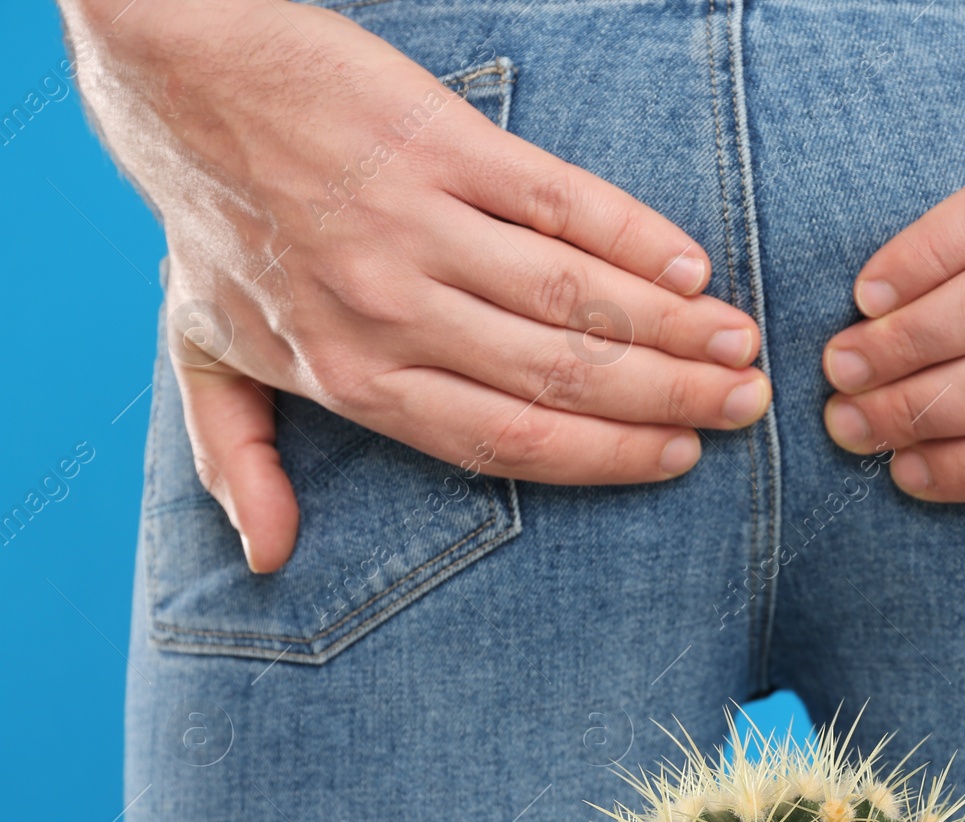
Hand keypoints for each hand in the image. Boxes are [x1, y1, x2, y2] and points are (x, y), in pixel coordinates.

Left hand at [63, 0, 766, 571]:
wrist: (178, 79)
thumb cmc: (209, 224)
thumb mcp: (204, 353)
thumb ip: (239, 458)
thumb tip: (267, 558)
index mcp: (351, 377)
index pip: (504, 438)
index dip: (604, 455)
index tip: (678, 456)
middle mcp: (392, 311)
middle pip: (558, 374)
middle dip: (667, 397)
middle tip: (745, 404)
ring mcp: (419, 225)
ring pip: (570, 295)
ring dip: (668, 324)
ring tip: (739, 343)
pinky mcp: (441, 145)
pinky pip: (556, 200)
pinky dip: (630, 234)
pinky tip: (688, 263)